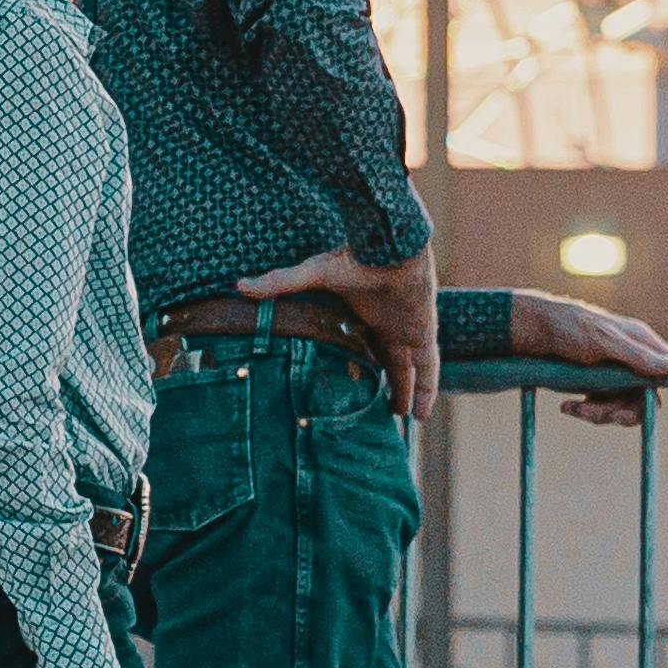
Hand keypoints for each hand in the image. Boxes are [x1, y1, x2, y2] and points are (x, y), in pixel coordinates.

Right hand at [243, 243, 437, 417]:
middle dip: (388, 381)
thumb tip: (240, 285)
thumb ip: (280, 283)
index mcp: (365, 310)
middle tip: (380, 408)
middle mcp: (388, 322)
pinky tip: (420, 416)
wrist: (390, 249)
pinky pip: (428, 368)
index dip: (362, 360)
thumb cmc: (354, 259)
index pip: (365, 341)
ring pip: (410, 368)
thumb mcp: (312, 275)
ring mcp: (408, 329)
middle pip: (389, 359)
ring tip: (401, 417)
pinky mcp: (424, 334)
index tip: (354, 381)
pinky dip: (426, 390)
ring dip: (407, 391)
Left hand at [512, 290, 667, 425]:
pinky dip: (585, 412)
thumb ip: (637, 357)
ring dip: (599, 415)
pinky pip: (601, 409)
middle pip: (644, 400)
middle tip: (601, 415)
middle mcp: (632, 360)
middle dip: (623, 414)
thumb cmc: (569, 328)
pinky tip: (566, 408)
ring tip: (573, 409)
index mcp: (641, 344)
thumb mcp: (603, 341)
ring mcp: (614, 374)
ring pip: (621, 409)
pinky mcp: (594, 385)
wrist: (531, 330)